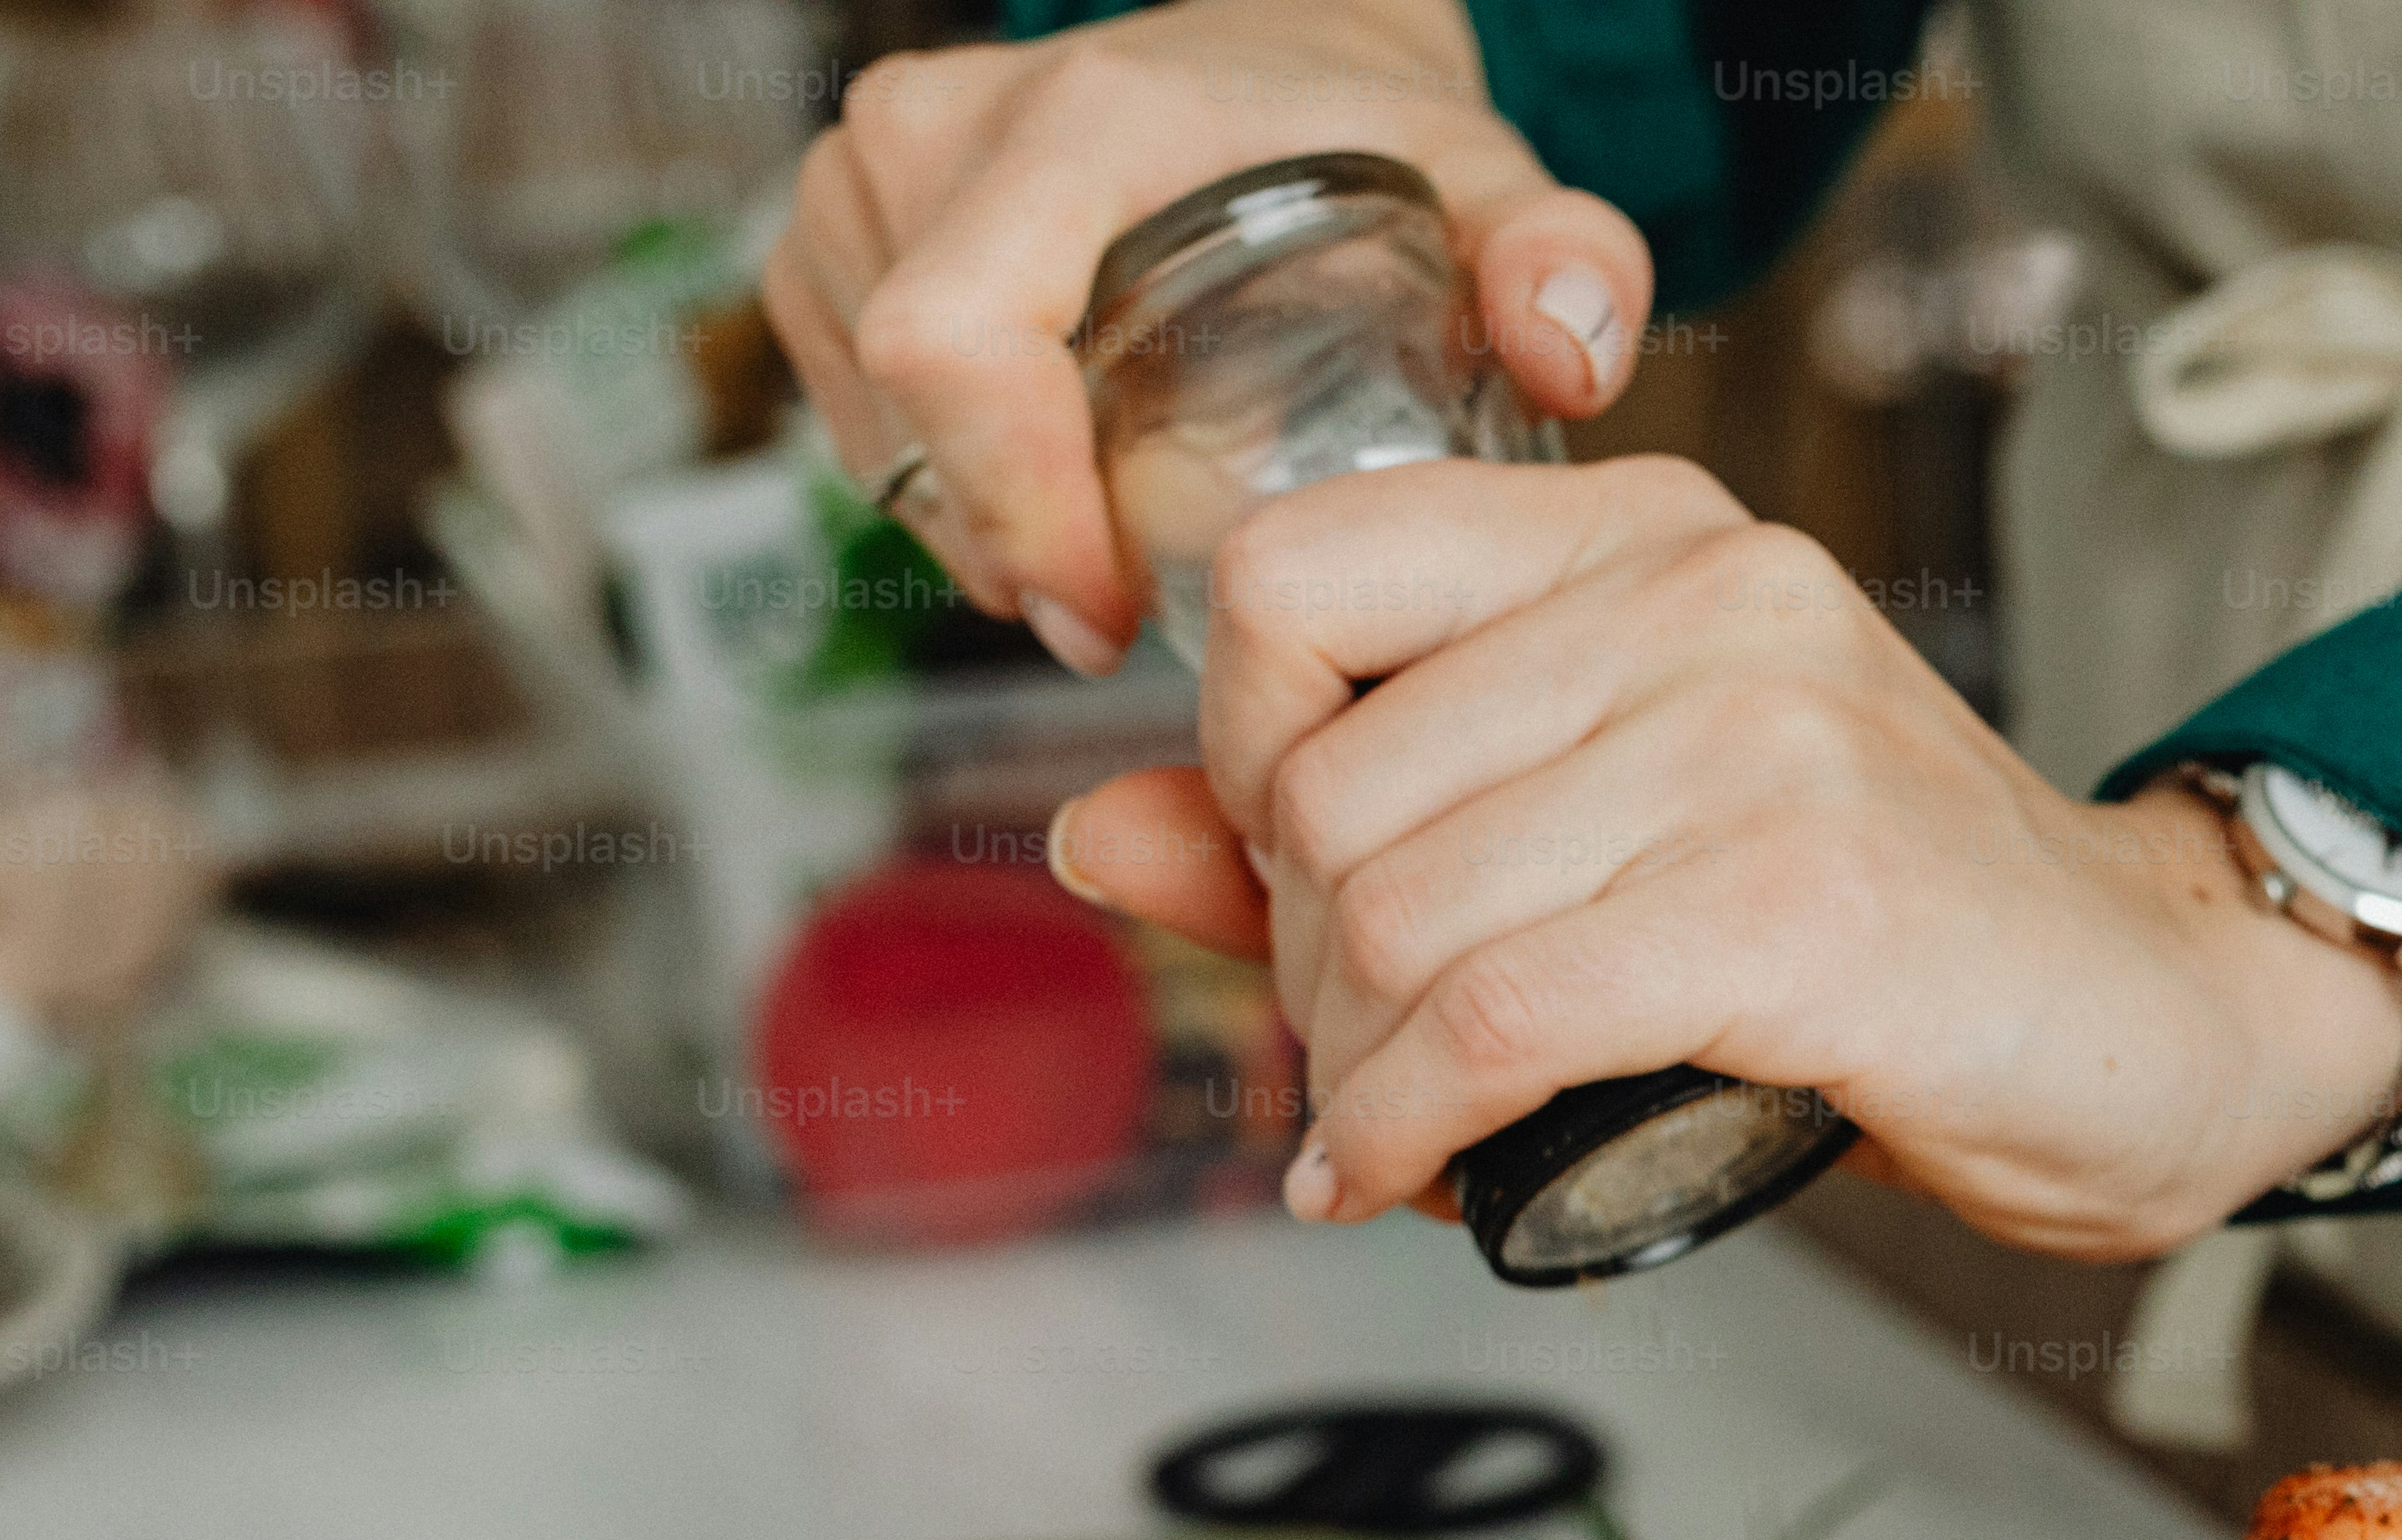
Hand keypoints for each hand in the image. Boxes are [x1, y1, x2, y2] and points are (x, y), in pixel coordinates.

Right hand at [761, 0, 1649, 669]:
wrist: (1273, 47)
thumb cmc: (1364, 131)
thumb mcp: (1486, 183)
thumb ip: (1565, 260)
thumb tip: (1568, 351)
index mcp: (1076, 126)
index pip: (958, 340)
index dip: (1019, 508)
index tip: (1108, 611)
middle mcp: (935, 133)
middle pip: (906, 402)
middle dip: (1005, 545)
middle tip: (1116, 621)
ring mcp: (864, 183)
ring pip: (872, 423)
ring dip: (972, 526)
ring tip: (1094, 564)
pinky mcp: (833, 236)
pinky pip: (852, 409)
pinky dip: (936, 486)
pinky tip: (1041, 507)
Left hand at [1042, 457, 2401, 1257]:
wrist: (2156, 1024)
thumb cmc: (1889, 939)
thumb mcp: (1611, 832)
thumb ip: (1354, 814)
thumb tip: (1089, 834)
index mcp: (1646, 532)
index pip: (1295, 576)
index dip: (1237, 757)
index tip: (1299, 889)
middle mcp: (1700, 594)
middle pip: (1324, 783)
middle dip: (1297, 967)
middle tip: (1362, 1063)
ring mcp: (1755, 739)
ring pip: (1390, 916)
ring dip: (1349, 1075)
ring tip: (1392, 1133)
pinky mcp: (1797, 905)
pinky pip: (1491, 1022)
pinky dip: (1406, 1130)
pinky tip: (1406, 1183)